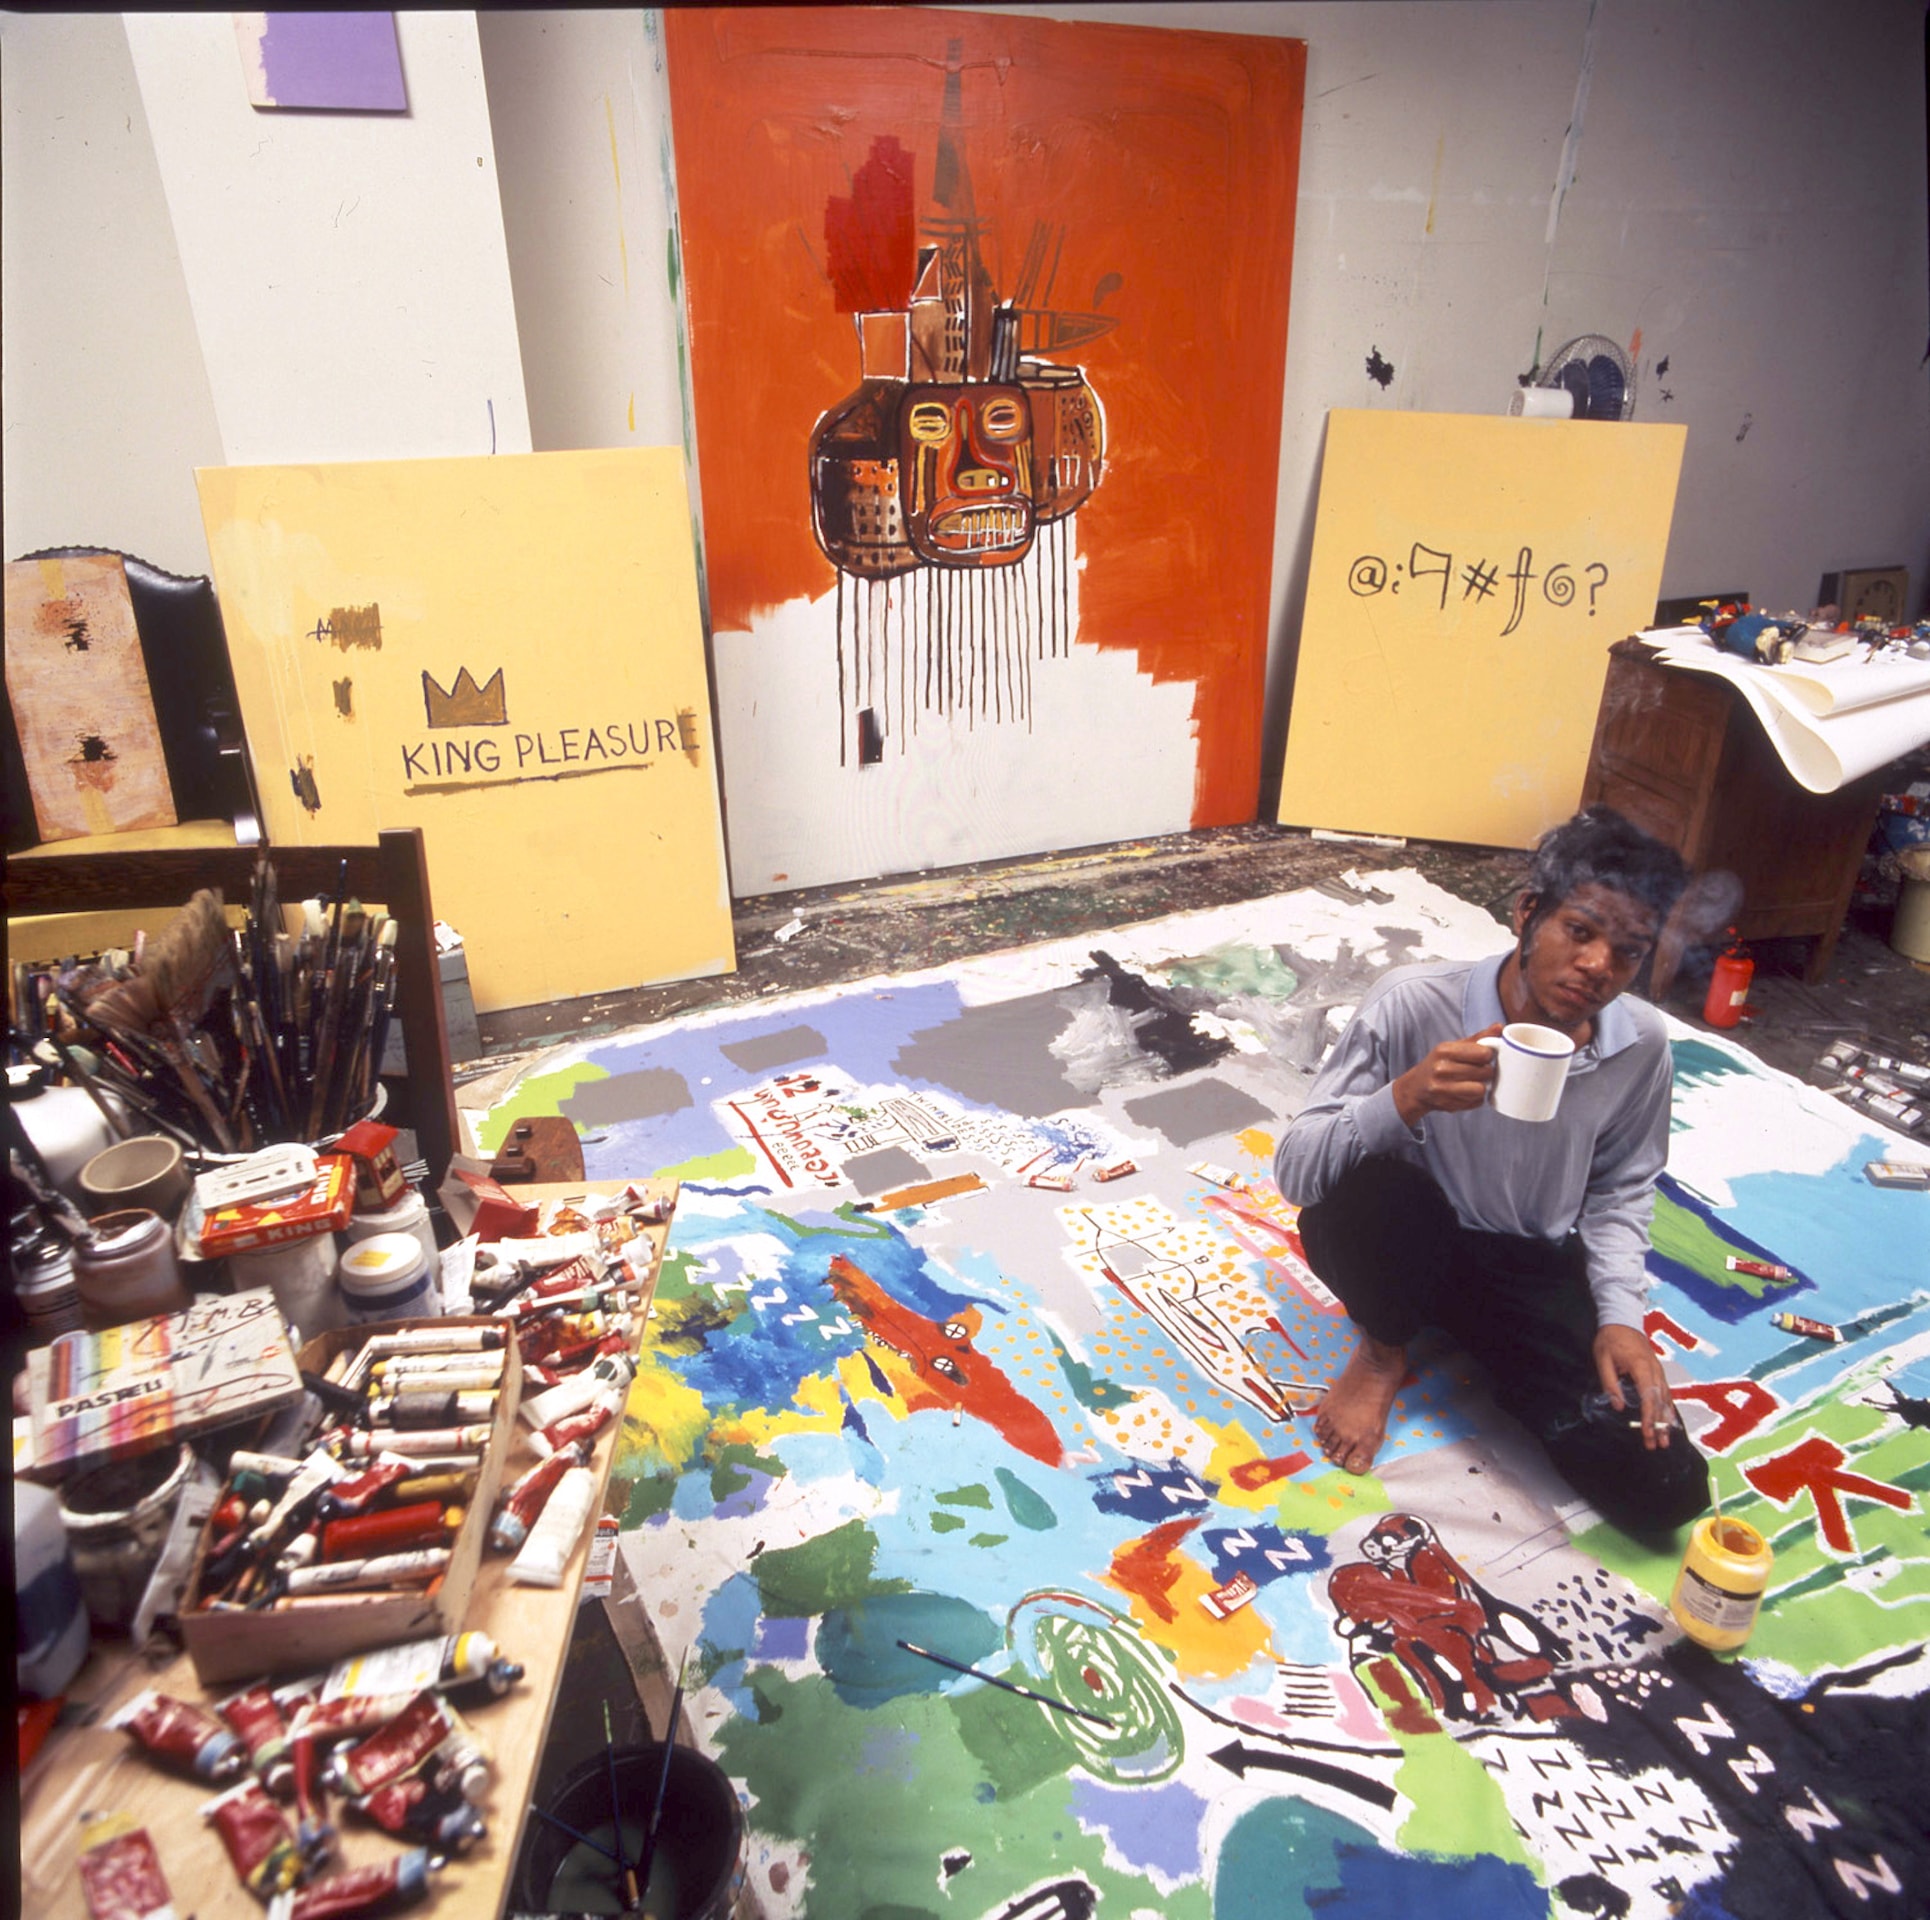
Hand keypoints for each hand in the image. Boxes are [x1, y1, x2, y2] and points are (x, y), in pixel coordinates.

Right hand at [1391, 1025, 1501, 1127]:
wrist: (1415, 1088)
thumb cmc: (1438, 1064)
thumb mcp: (1453, 1047)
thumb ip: (1478, 1038)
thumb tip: (1499, 1027)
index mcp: (1444, 1050)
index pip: (1483, 1053)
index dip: (1487, 1055)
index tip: (1483, 1057)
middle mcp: (1442, 1069)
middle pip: (1485, 1072)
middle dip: (1486, 1071)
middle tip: (1478, 1070)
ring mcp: (1443, 1089)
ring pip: (1481, 1089)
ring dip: (1481, 1086)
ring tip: (1474, 1082)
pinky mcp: (1449, 1105)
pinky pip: (1477, 1102)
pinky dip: (1475, 1098)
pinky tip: (1466, 1093)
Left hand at [1593, 1323, 1674, 1449]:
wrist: (1623, 1319)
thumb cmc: (1610, 1339)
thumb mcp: (1602, 1359)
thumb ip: (1610, 1383)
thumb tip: (1619, 1406)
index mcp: (1642, 1367)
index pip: (1648, 1397)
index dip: (1648, 1417)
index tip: (1646, 1433)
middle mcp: (1655, 1371)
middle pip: (1660, 1402)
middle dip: (1659, 1425)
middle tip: (1657, 1445)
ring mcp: (1659, 1371)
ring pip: (1667, 1399)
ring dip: (1666, 1420)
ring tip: (1666, 1440)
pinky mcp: (1658, 1372)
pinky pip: (1666, 1393)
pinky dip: (1668, 1409)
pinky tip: (1668, 1422)